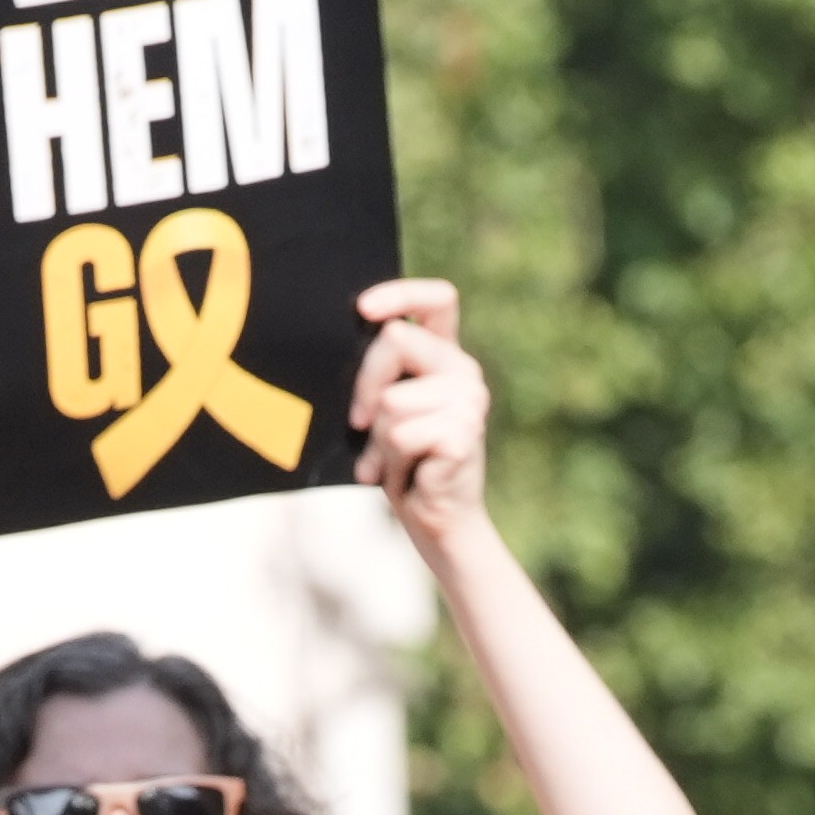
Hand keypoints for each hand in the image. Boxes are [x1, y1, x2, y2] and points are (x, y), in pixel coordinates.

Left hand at [350, 279, 488, 546]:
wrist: (437, 522)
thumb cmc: (403, 464)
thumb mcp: (386, 410)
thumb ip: (381, 374)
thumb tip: (345, 343)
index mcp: (445, 357)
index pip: (438, 299)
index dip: (401, 292)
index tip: (364, 310)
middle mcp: (463, 371)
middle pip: (396, 338)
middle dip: (364, 384)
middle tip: (360, 425)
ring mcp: (469, 401)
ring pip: (392, 399)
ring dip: (378, 439)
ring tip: (392, 461)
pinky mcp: (463, 433)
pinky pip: (400, 434)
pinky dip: (389, 462)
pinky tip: (405, 477)